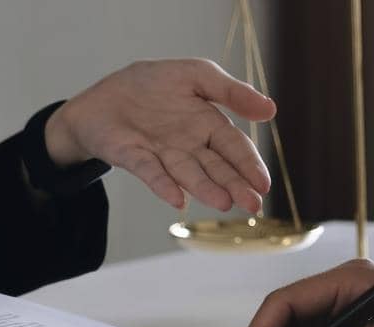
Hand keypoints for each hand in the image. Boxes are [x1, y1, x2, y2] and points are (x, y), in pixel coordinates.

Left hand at [45, 58, 276, 213]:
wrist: (102, 96)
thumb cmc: (152, 85)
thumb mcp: (196, 74)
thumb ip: (231, 91)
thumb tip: (271, 110)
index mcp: (207, 125)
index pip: (234, 147)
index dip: (250, 165)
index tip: (263, 184)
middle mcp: (188, 146)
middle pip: (216, 167)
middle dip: (235, 186)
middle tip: (253, 205)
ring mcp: (162, 155)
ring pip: (188, 174)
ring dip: (206, 189)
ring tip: (224, 203)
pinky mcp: (134, 158)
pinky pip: (151, 172)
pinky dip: (164, 185)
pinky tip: (177, 200)